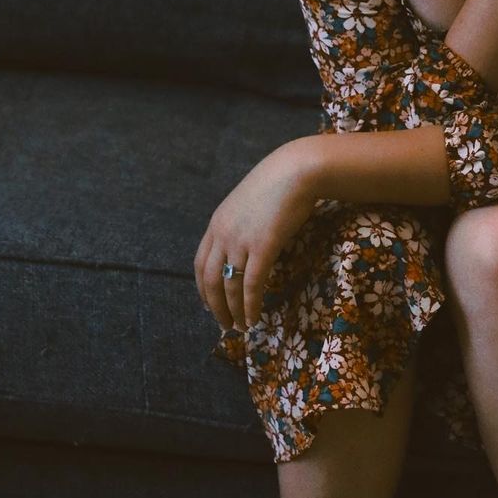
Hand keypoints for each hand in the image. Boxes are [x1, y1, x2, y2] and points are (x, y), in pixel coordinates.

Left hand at [194, 141, 318, 333]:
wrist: (297, 170)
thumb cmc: (280, 183)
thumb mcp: (250, 203)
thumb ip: (242, 223)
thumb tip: (247, 243)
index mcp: (217, 223)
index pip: (200, 264)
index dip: (203, 288)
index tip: (209, 305)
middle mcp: (223, 234)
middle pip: (211, 280)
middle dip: (216, 307)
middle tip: (225, 325)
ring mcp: (241, 241)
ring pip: (230, 287)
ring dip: (234, 312)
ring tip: (242, 327)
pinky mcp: (263, 247)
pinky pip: (251, 284)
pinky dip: (251, 305)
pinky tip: (255, 318)